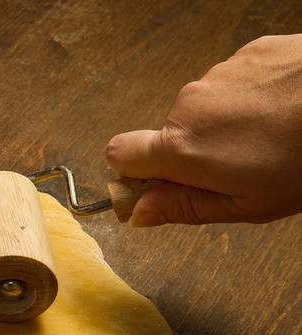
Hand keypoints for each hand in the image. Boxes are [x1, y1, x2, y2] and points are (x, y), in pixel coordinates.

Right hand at [106, 34, 301, 225]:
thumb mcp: (246, 205)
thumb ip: (185, 207)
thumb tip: (140, 212)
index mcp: (183, 149)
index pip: (119, 155)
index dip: (134, 174)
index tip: (158, 187)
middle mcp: (190, 106)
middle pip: (170, 135)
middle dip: (194, 154)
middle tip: (241, 168)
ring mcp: (219, 75)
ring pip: (205, 109)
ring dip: (227, 126)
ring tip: (272, 137)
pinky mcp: (250, 53)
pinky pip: (235, 83)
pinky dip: (252, 99)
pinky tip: (284, 111)